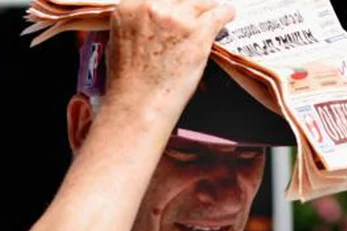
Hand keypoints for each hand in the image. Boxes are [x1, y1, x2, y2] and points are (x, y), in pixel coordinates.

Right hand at [104, 0, 234, 116]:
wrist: (138, 105)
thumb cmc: (127, 84)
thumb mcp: (118, 43)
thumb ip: (135, 25)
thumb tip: (149, 24)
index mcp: (129, 8)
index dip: (170, 3)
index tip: (176, 6)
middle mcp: (152, 7)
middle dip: (189, 5)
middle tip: (196, 12)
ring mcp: (177, 19)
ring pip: (201, 1)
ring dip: (209, 6)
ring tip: (216, 10)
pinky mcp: (197, 33)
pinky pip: (218, 14)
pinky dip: (226, 13)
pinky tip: (228, 15)